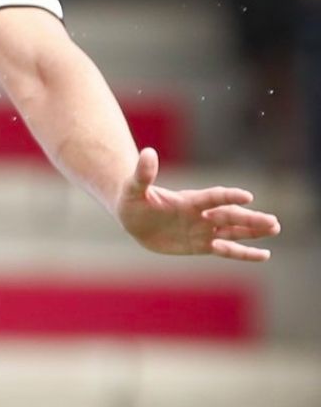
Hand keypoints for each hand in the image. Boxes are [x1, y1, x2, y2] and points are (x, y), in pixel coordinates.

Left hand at [115, 148, 279, 261]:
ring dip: (253, 232)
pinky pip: (226, 250)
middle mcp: (201, 214)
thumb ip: (143, 173)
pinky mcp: (201, 245)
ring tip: (275, 229)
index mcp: (189, 200)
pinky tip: (264, 254)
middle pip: (230, 216)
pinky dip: (244, 253)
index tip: (246, 197)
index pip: (212, 197)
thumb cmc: (132, 200)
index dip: (228, 197)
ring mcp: (203, 230)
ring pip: (233, 232)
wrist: (132, 219)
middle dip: (250, 220)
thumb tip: (147, 152)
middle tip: (273, 222)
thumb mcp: (133, 188)